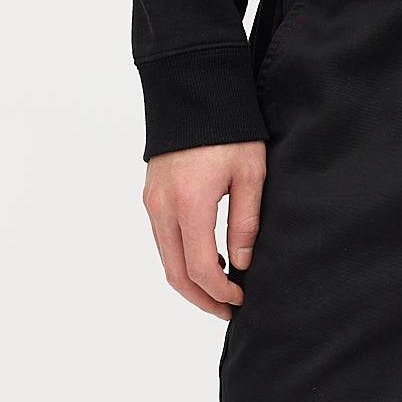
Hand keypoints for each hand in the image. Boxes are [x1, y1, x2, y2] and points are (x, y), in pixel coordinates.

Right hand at [144, 141, 267, 318]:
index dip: (220, 292)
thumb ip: (246, 222)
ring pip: (165, 258)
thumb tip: (242, 264)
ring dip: (190, 280)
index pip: (199, 268)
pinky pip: (162, 239)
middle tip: (227, 311)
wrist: (195, 91)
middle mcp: (163, 207)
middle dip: (201, 298)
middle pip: (174, 273)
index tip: (241, 298)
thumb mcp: (251, 174)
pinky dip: (181, 258)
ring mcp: (152, 201)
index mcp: (190, 203)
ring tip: (221, 289)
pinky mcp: (151, 195)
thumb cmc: (230, 128)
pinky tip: (207, 258)